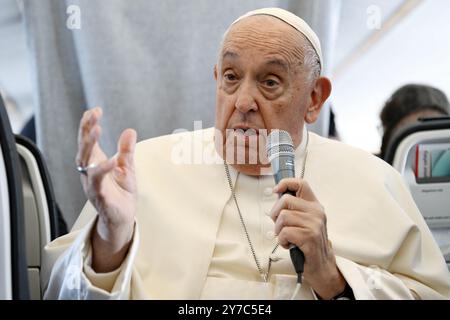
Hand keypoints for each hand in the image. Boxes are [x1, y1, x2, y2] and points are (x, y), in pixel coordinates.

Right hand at [76, 107, 136, 271]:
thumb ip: (126, 150)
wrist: (122, 218)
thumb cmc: (121, 192)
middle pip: (83, 147)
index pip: (88, 140)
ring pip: (86, 162)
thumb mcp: (127, 167)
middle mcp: (90, 171)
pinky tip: (111, 161)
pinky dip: (103, 171)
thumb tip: (130, 131)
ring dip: (90, 145)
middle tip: (93, 115)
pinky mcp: (99, 196)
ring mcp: (92, 183)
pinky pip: (98, 182)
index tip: (95, 109)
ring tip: (97, 130)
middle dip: (86, 130)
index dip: (89, 124)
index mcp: (95, 162)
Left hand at [270, 178, 345, 298]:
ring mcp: (314, 224)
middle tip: (280, 226)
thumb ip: (294, 209)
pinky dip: (282, 240)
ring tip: (287, 237)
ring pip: (283, 217)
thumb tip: (276, 195)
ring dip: (279, 230)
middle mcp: (316, 212)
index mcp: (314, 205)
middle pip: (285, 200)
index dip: (285, 183)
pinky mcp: (310, 237)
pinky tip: (289, 245)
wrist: (321, 266)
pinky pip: (285, 232)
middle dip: (276, 214)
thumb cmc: (307, 243)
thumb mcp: (304, 222)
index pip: (301, 184)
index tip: (276, 191)